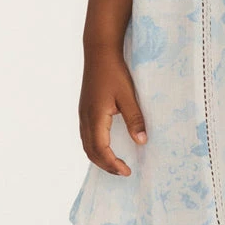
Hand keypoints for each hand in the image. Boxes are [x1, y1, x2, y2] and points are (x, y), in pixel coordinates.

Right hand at [78, 50, 147, 176]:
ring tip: (115, 164)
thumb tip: (141, 141)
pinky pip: (86, 136)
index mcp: (95, 117)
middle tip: (123, 172)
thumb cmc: (114, 72)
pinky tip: (106, 147)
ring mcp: (83, 114)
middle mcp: (85, 119)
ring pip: (86, 145)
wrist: (99, 53)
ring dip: (99, 158)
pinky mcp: (84, 110)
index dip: (113, 163)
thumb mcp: (128, 96)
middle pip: (91, 151)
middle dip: (106, 165)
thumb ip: (134, 119)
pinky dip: (95, 148)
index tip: (127, 171)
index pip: (101, 149)